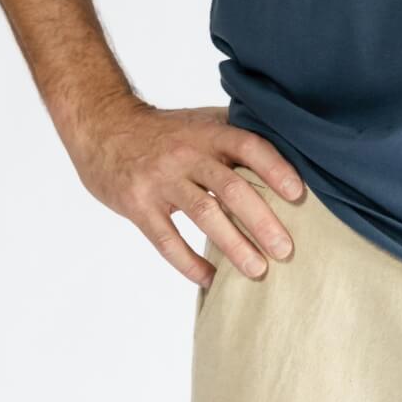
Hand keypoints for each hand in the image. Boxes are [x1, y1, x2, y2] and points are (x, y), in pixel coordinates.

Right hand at [70, 96, 306, 287]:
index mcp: (208, 132)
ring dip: (234, 246)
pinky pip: (166, 239)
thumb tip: (287, 151)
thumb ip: (235, 134)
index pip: (248, 147)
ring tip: (258, 270)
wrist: (103, 127)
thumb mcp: (199, 122)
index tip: (299, 196)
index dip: (276, 169)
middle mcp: (187, 154)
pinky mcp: (138, 205)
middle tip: (287, 250)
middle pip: (231, 187)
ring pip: (204, 215)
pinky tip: (210, 279)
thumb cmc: (164, 130)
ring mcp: (161, 180)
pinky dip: (190, 263)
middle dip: (262, 221)